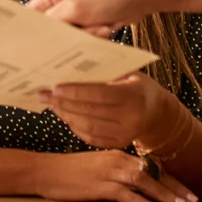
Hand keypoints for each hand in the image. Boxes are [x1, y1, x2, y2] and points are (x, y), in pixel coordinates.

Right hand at [27, 0, 155, 36]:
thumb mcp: (75, 8)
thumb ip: (51, 23)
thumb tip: (33, 38)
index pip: (29, 19)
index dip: (27, 35)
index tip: (29, 50)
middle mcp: (58, 6)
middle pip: (49, 33)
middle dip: (64, 38)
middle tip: (78, 33)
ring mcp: (74, 17)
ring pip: (68, 40)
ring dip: (85, 38)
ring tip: (99, 25)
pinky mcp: (88, 26)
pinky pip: (83, 41)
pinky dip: (95, 39)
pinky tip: (105, 28)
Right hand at [31, 149, 196, 201]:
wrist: (44, 170)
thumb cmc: (69, 172)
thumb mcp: (97, 167)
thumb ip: (117, 173)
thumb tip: (137, 185)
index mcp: (118, 155)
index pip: (152, 167)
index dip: (172, 180)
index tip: (188, 192)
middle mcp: (116, 161)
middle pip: (153, 173)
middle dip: (175, 188)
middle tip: (193, 201)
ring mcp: (107, 172)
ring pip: (143, 181)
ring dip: (163, 194)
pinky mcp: (97, 185)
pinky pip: (122, 192)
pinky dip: (137, 200)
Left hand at [40, 73, 188, 151]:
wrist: (157, 113)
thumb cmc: (138, 86)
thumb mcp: (128, 73)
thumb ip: (106, 67)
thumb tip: (75, 57)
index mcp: (133, 95)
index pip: (99, 94)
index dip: (75, 91)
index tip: (55, 87)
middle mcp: (131, 118)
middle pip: (90, 112)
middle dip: (63, 103)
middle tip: (44, 95)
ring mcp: (124, 135)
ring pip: (88, 126)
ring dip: (66, 114)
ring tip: (51, 104)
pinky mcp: (118, 144)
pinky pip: (91, 137)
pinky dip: (74, 126)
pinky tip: (64, 114)